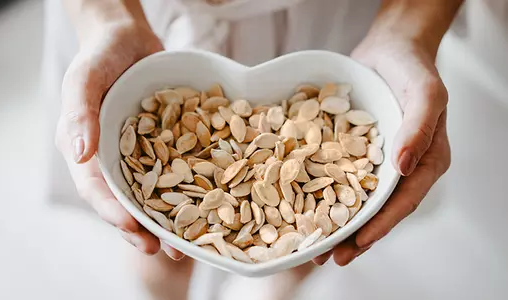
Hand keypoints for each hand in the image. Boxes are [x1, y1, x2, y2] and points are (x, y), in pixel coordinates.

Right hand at [55, 22, 182, 258]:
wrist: (127, 39)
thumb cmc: (100, 55)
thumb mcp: (85, 79)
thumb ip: (80, 114)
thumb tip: (78, 155)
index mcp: (86, 150)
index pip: (97, 190)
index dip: (114, 213)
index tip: (133, 230)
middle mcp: (112, 158)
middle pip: (127, 201)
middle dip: (145, 228)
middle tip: (165, 251)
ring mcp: (139, 153)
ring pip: (153, 192)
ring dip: (169, 217)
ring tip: (190, 241)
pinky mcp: (163, 144)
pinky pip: (175, 168)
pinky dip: (190, 186)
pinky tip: (211, 200)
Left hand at [313, 37, 450, 265]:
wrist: (390, 49)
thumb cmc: (413, 68)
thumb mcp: (426, 93)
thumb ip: (420, 126)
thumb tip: (405, 167)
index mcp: (426, 162)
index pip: (403, 201)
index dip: (380, 225)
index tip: (357, 244)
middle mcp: (400, 168)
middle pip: (377, 208)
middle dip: (353, 235)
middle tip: (328, 257)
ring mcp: (375, 161)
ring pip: (355, 197)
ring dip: (335, 221)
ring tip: (311, 244)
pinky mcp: (353, 151)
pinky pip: (337, 174)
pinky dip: (322, 191)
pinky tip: (300, 203)